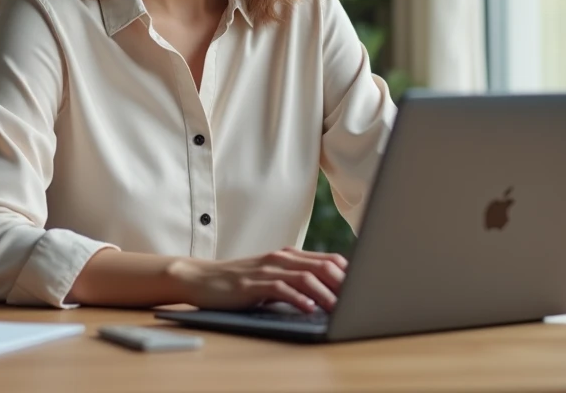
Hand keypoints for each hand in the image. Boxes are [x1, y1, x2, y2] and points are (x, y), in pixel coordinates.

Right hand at [169, 248, 347, 311]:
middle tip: (360, 300)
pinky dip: (298, 299)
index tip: (365, 289)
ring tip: (340, 308)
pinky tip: (309, 309)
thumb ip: (294, 281)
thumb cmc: (237, 281)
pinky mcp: (252, 284)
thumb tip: (327, 294)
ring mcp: (266, 270)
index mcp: (287, 256)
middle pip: (321, 266)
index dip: (349, 274)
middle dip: (344, 284)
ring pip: (305, 277)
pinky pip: (281, 289)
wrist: (200, 278)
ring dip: (326, 293)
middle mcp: (280, 259)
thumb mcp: (269, 278)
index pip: (327, 260)